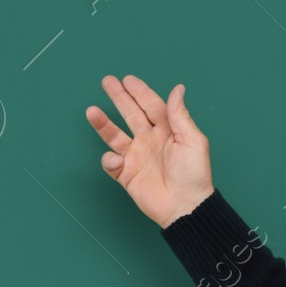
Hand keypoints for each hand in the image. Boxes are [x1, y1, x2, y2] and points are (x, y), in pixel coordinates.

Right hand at [86, 75, 214, 229]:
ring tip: (91, 111)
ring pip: (115, 135)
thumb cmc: (194, 174)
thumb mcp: (192, 140)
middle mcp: (150, 140)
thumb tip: (178, 89)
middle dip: (119, 98)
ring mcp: (137, 157)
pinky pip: (111, 163)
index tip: (127, 79)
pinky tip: (117, 160)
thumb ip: (180, 115)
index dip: (140, 92)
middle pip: (131, 114)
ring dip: (103, 124)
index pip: (151, 105)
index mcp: (167, 130)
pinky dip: (109, 160)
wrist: (185, 206)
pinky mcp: (127, 174)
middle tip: (107, 82)